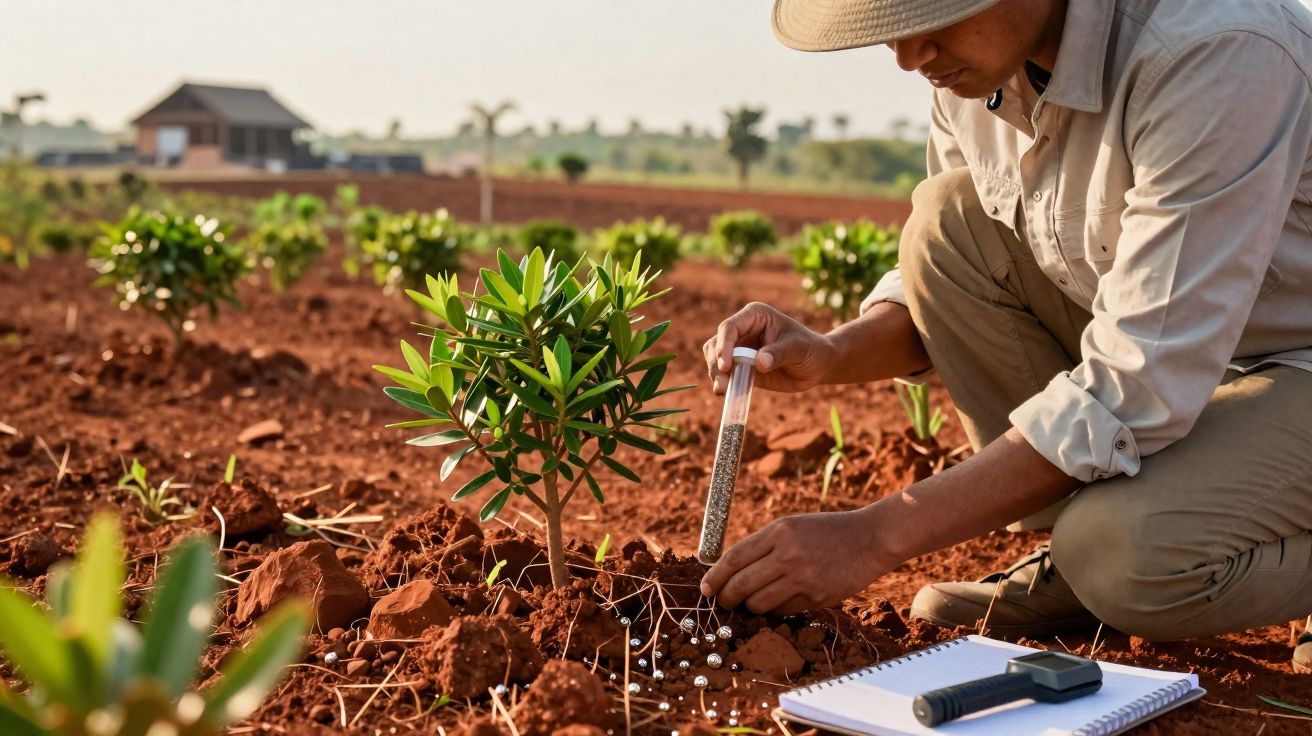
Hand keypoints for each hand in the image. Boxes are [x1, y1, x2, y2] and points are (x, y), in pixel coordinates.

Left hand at [699, 508, 900, 613]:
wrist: (869, 539)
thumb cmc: (826, 531)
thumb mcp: (791, 527)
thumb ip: (763, 546)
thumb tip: (730, 573)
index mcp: (779, 532)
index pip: (734, 558)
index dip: (715, 577)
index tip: (705, 589)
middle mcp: (789, 555)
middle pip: (742, 585)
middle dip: (726, 598)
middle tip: (723, 602)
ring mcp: (804, 578)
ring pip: (759, 603)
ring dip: (751, 606)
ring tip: (753, 600)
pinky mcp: (817, 598)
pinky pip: (783, 610)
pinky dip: (776, 609)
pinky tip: (783, 598)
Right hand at [702, 302, 834, 393]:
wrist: (818, 366)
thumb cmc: (811, 350)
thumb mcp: (798, 349)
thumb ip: (779, 353)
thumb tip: (759, 362)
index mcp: (755, 316)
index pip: (730, 327)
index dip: (724, 345)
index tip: (726, 365)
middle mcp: (743, 330)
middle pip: (717, 344)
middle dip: (716, 363)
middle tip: (722, 382)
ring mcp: (740, 349)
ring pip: (715, 359)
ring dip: (715, 374)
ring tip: (722, 390)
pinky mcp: (741, 367)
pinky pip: (725, 374)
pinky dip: (722, 383)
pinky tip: (724, 393)